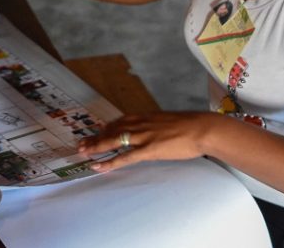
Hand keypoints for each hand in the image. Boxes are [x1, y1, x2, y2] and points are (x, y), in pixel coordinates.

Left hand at [77, 111, 217, 172]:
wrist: (201, 128)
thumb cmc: (189, 127)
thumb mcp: (167, 122)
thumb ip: (155, 126)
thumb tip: (151, 132)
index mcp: (144, 116)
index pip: (119, 121)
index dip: (105, 128)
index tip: (96, 132)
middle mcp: (139, 124)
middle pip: (111, 130)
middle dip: (95, 137)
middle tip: (81, 144)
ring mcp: (142, 136)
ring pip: (113, 141)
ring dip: (96, 147)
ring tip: (83, 153)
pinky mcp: (148, 149)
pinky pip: (124, 157)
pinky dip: (109, 162)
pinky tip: (99, 166)